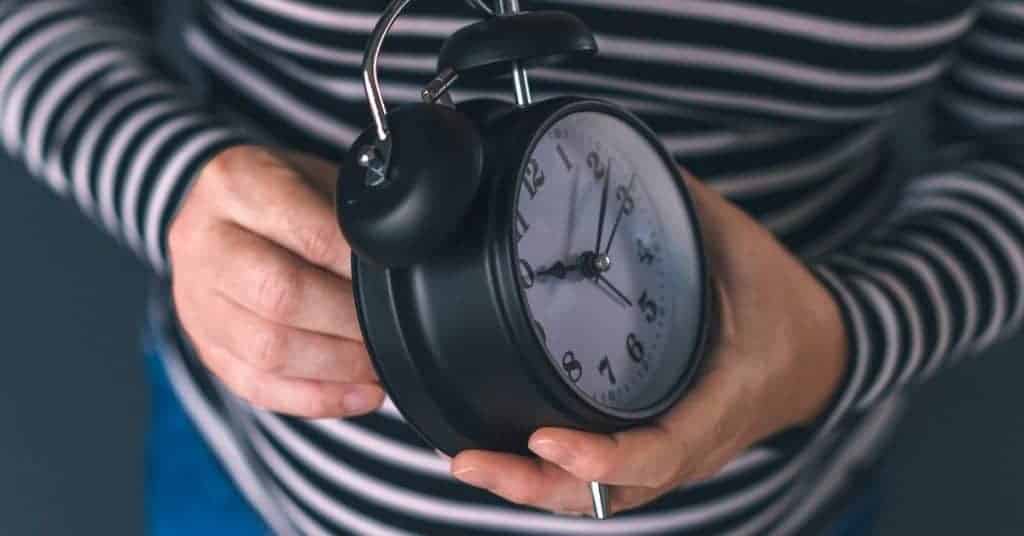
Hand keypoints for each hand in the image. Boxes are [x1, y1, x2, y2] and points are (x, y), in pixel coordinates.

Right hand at [169, 145, 383, 417]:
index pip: (307, 235)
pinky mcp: (202, 343)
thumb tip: (403, 261)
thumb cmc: (282, 192)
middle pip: (281, 297)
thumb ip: (350, 214)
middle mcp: (202, 240)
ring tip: (380, 364)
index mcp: (235, 183)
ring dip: (338, 367)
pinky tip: (360, 394)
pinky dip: (317, 397)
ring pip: (267, 351)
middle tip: (392, 329)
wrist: (219, 209)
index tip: (395, 283)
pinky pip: (257, 386)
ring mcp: (193, 298)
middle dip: (349, 322)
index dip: (357, 267)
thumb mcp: (315, 177)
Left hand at [451, 171, 847, 514]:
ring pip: (603, 498)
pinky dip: (558, 481)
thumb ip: (677, 208)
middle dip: (539, 487)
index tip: (546, 439)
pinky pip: (608, 483)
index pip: (661, 450)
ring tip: (474, 465)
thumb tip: (612, 158)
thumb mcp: (736, 247)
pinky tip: (513, 459)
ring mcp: (677, 454)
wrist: (820, 351)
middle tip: (472, 462)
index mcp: (722, 396)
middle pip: (613, 493)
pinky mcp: (662, 450)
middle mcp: (696, 441)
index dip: (603, 459)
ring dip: (538, 490)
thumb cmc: (781, 302)